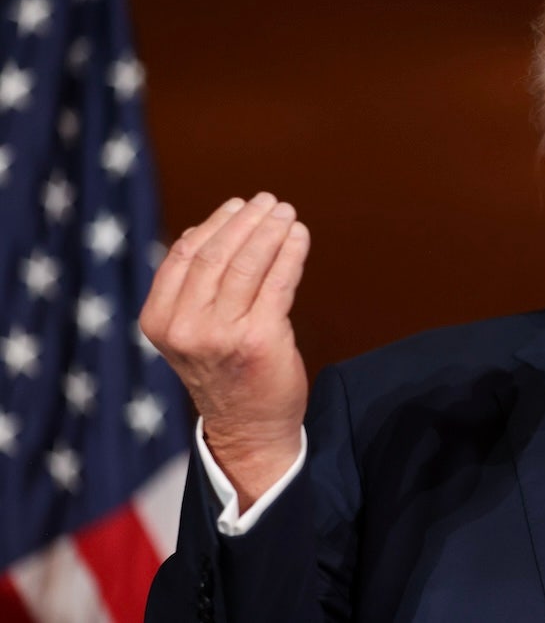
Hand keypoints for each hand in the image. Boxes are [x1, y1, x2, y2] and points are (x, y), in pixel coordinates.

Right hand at [141, 192, 310, 505]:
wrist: (249, 428)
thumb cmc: (225, 372)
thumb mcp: (191, 330)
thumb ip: (193, 288)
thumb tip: (210, 227)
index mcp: (159, 320)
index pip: (184, 255)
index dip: (215, 224)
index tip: (239, 205)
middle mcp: (185, 327)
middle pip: (217, 255)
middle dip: (247, 222)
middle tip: (270, 201)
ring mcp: (221, 334)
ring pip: (248, 264)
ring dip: (271, 231)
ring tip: (287, 214)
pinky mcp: (260, 339)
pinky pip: (278, 283)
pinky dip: (291, 253)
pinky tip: (300, 237)